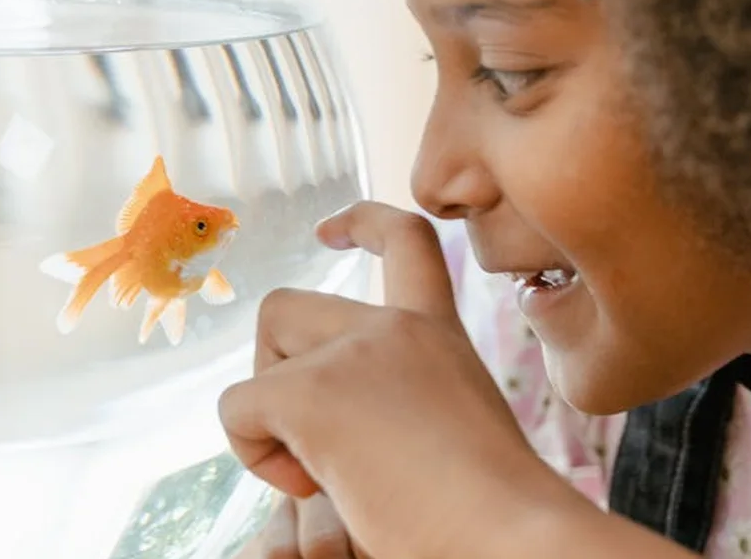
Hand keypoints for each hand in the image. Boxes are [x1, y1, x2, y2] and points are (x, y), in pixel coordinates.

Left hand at [218, 201, 558, 558]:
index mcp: (439, 334)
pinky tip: (310, 487)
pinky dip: (254, 453)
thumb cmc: (490, 515)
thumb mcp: (454, 429)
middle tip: (314, 438)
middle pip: (287, 304)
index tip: (329, 231)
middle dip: (276, 367)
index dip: (362, 223)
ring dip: (268, 404)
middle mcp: (398, 327)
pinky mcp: (314, 394)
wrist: (512, 540)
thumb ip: (405, 397)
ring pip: (264, 338)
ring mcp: (356, 353)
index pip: (406, 239)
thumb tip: (336, 421)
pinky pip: (238, 406)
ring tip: (319, 468)